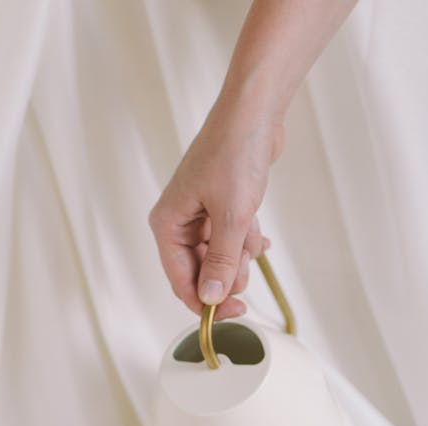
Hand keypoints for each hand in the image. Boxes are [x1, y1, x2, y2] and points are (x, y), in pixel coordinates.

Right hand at [149, 103, 282, 318]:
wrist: (254, 110)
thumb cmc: (235, 154)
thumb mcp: (231, 217)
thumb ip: (221, 262)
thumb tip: (212, 298)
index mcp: (167, 225)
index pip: (180, 281)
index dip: (206, 302)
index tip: (235, 312)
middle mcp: (177, 222)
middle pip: (199, 272)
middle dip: (228, 273)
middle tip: (248, 263)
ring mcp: (197, 215)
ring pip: (218, 257)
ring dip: (240, 253)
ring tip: (252, 230)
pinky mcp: (216, 207)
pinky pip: (229, 239)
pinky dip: (245, 240)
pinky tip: (260, 235)